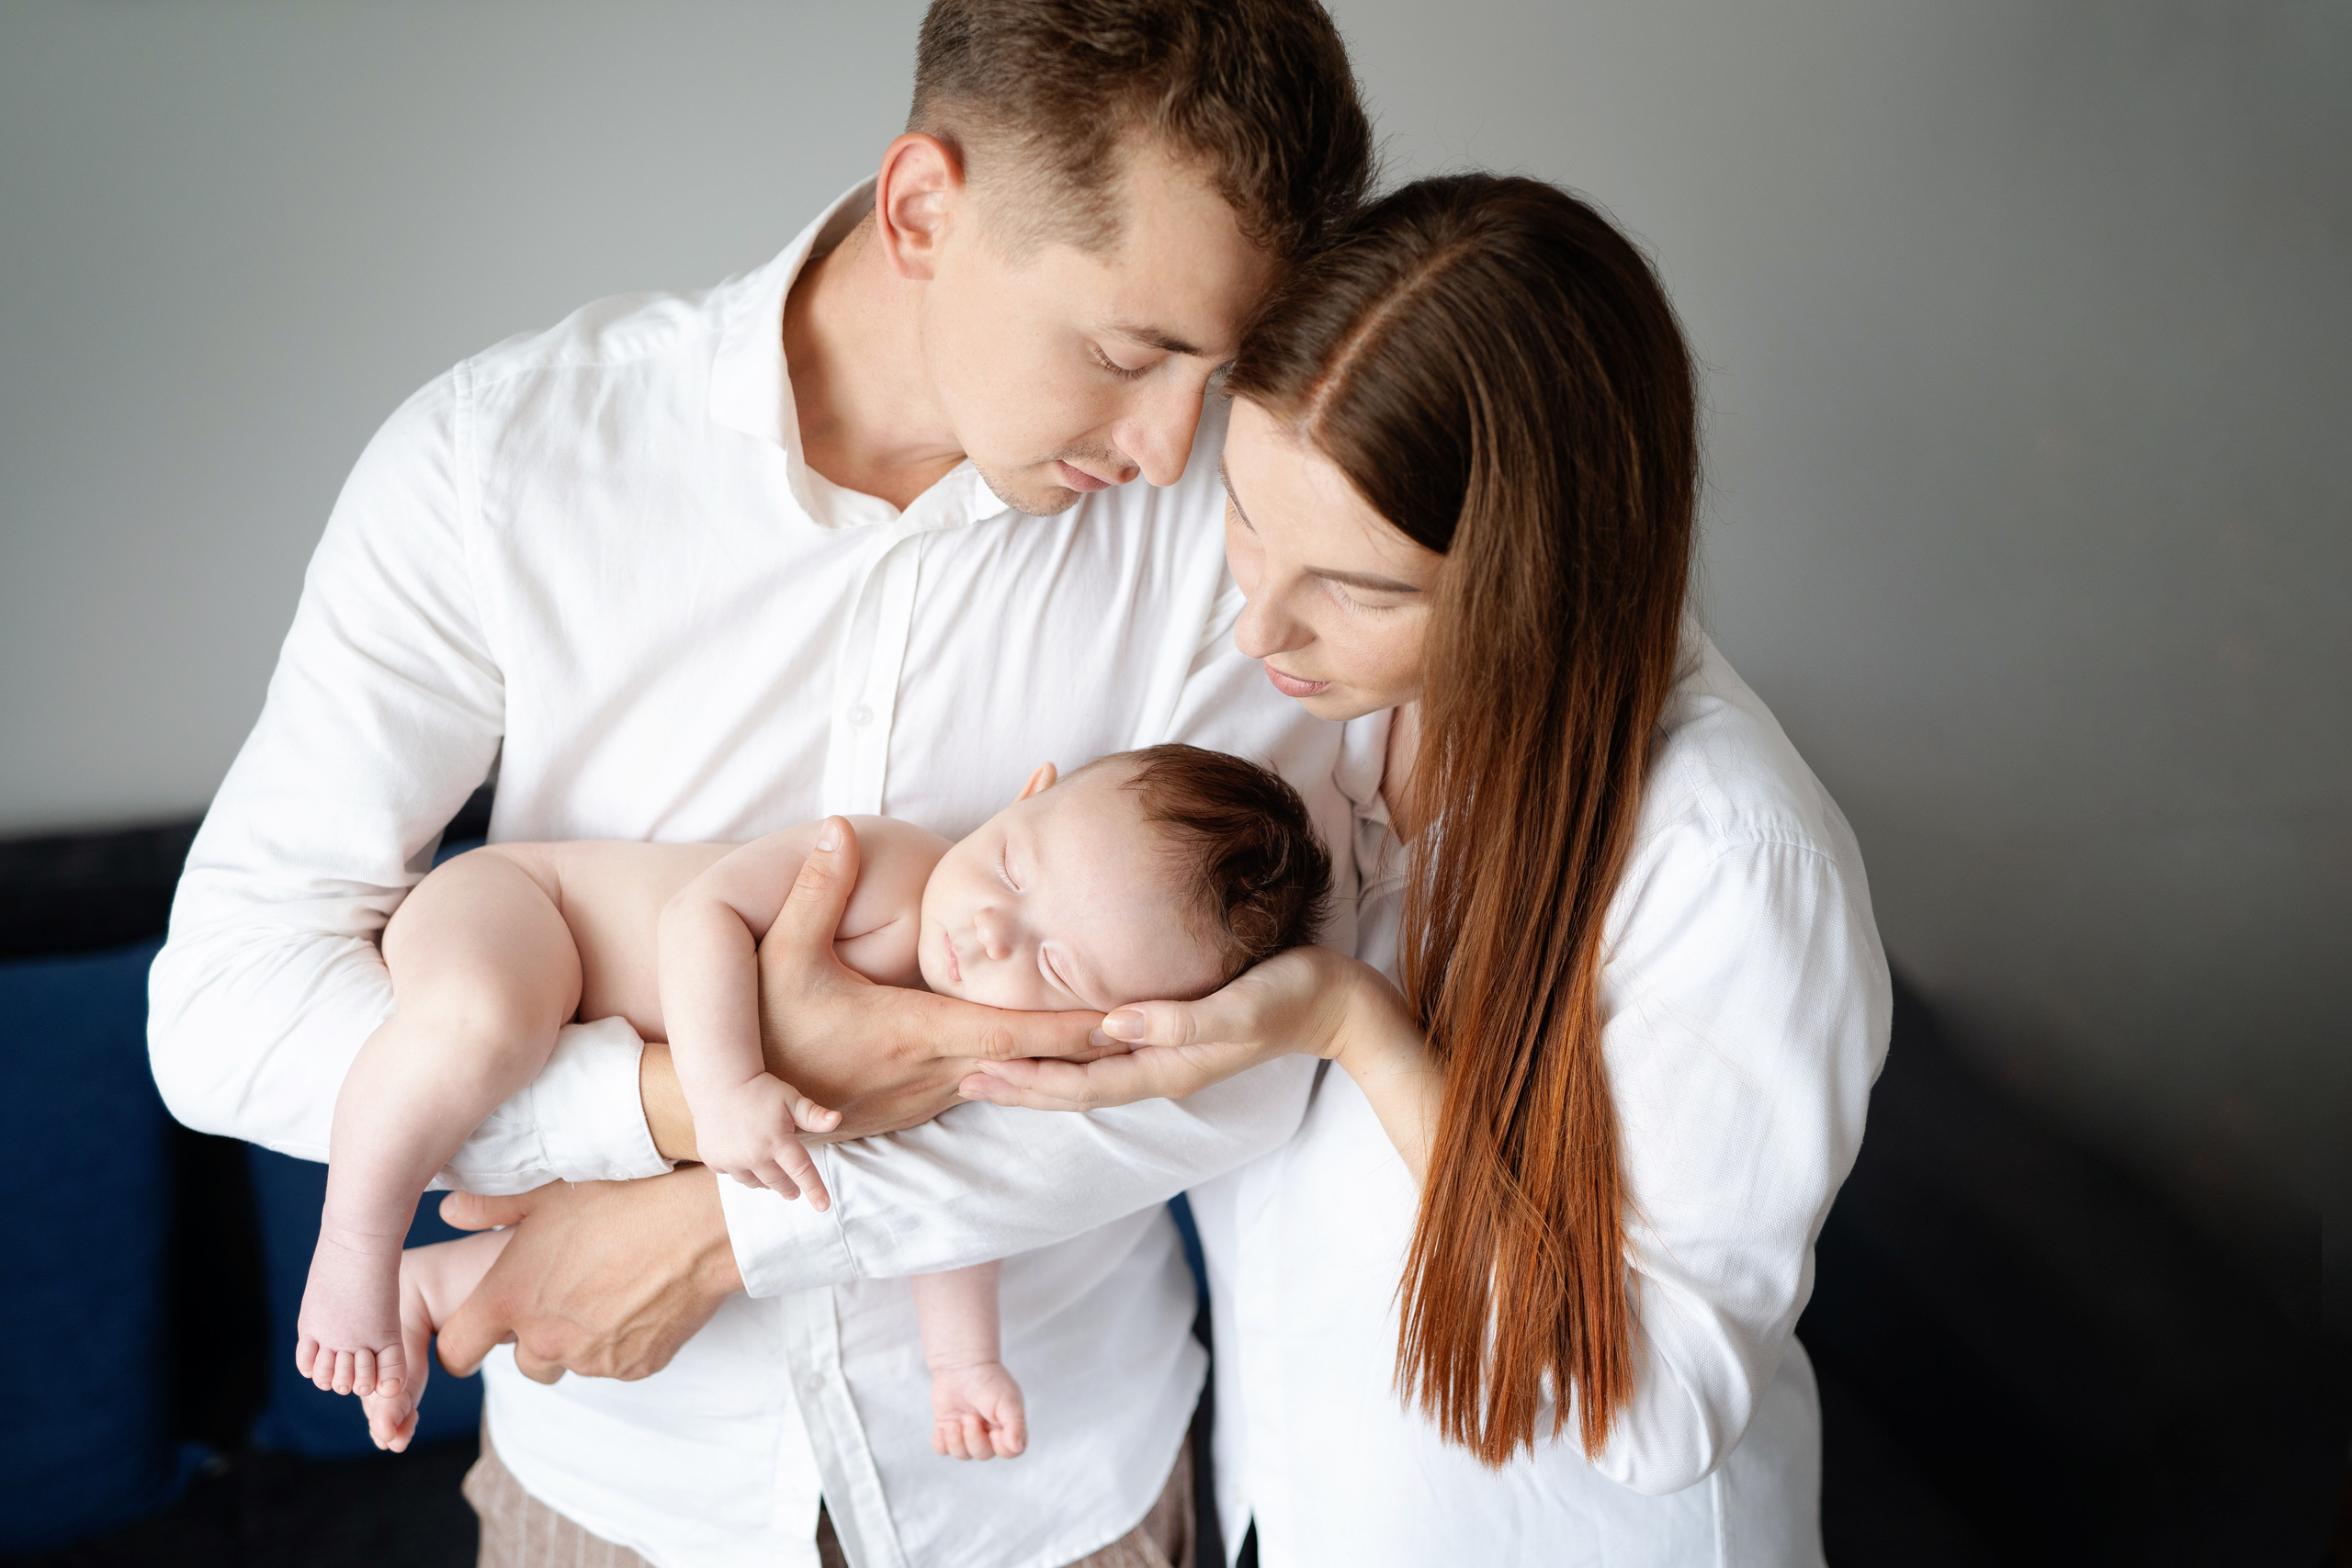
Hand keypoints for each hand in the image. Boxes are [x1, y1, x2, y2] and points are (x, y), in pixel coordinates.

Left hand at [432, 1169, 739, 1384]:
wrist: (702, 1224)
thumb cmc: (623, 1197)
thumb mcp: (550, 1193)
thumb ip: (491, 1207)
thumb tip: (449, 1211)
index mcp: (510, 1299)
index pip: (455, 1352)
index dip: (463, 1341)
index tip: (481, 1328)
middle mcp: (544, 1340)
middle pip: (522, 1363)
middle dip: (536, 1336)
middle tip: (568, 1292)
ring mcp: (591, 1360)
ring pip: (572, 1362)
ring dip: (580, 1340)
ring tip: (610, 1289)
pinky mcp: (635, 1368)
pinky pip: (616, 1364)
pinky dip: (622, 1342)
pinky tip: (642, 1299)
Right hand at [697, 1074, 839, 1203]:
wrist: (718, 1082)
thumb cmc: (759, 1089)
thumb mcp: (790, 1098)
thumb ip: (813, 1114)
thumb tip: (837, 1120)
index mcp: (776, 1141)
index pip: (801, 1171)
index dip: (814, 1189)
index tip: (823, 1206)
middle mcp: (753, 1155)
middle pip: (779, 1182)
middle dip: (789, 1188)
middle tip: (794, 1192)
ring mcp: (731, 1160)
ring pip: (755, 1182)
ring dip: (766, 1181)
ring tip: (771, 1175)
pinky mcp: (713, 1160)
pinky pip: (733, 1174)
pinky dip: (743, 1171)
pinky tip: (745, 1160)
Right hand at [755, 819, 1111, 1135]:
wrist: (737, 1112)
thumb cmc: (762, 1033)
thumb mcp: (779, 959)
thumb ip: (814, 893)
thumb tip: (838, 827)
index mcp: (915, 1034)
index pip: (1015, 1033)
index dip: (1076, 1027)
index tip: (1130, 1016)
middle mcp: (935, 1073)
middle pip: (1034, 1059)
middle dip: (1093, 1043)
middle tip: (1158, 1023)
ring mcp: (930, 1095)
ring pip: (1015, 1074)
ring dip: (1061, 1055)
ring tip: (1123, 1028)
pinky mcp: (919, 1104)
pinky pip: (987, 1081)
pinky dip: (1024, 1065)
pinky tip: (1051, 1046)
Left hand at [929, 1360, 1027, 1459]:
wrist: (961, 1364)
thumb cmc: (988, 1380)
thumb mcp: (1007, 1400)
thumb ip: (1015, 1425)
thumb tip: (1017, 1447)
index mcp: (1007, 1426)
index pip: (1010, 1452)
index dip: (1001, 1448)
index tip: (994, 1431)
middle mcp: (988, 1434)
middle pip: (983, 1454)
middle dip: (974, 1439)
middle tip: (969, 1417)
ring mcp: (966, 1433)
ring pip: (962, 1454)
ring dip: (956, 1442)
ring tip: (955, 1423)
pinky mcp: (947, 1430)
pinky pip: (943, 1450)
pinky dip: (941, 1444)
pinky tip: (942, 1431)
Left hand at [957, 945, 1378, 1112]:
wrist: (1341, 1002)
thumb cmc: (1294, 995)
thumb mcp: (1241, 1007)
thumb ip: (1180, 1020)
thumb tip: (1113, 1026)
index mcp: (1169, 1067)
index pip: (1083, 1082)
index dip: (1029, 1080)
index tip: (976, 1071)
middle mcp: (1162, 1067)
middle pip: (1075, 1085)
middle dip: (1018, 1083)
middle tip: (958, 1075)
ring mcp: (1170, 1055)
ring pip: (1088, 1072)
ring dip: (1038, 1071)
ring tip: (990, 1064)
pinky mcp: (1177, 1035)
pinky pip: (1109, 1053)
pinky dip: (1071, 1051)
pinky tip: (1053, 1039)